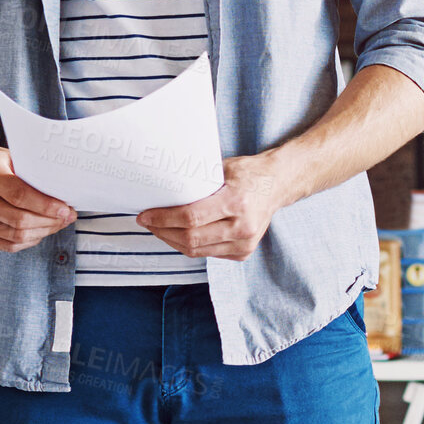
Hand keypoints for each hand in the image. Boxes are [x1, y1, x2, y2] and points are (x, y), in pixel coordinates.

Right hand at [0, 144, 75, 251]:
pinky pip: (9, 246)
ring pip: (16, 236)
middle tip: (68, 216)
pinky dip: (30, 240)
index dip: (46, 205)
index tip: (65, 209)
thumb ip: (32, 173)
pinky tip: (41, 230)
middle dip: (50, 221)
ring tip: (58, 223)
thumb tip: (65, 192)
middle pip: (19, 220)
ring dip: (44, 231)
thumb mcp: (11, 158)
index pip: (18, 195)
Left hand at [137, 152, 288, 260]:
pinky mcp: (244, 252)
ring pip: (197, 251)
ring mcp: (245, 243)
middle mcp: (243, 227)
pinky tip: (179, 236)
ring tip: (159, 229)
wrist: (277, 185)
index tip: (145, 215)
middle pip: (191, 238)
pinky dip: (190, 246)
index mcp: (237, 203)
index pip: (191, 217)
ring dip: (173, 241)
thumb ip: (199, 182)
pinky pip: (208, 254)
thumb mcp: (223, 169)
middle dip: (163, 231)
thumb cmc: (249, 173)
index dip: (164, 219)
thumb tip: (164, 188)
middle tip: (147, 222)